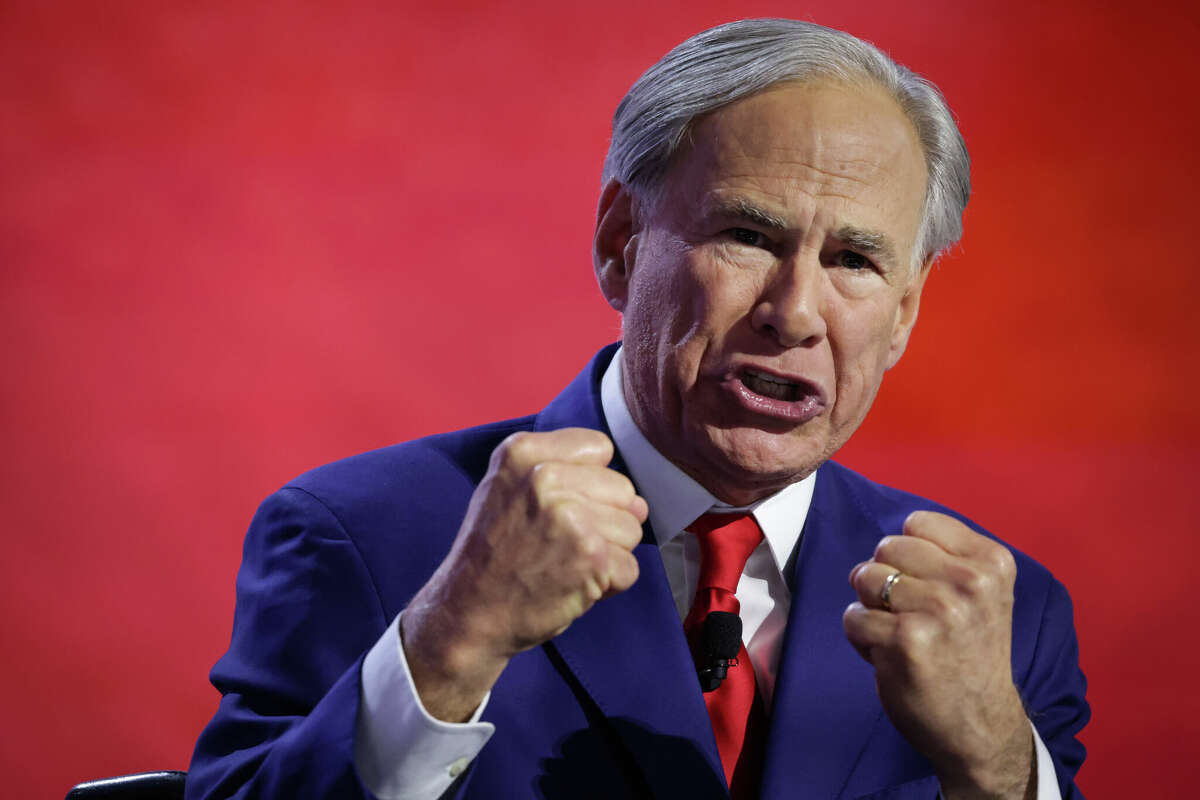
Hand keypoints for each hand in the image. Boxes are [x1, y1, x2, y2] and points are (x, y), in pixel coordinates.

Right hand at [402, 428, 647, 721]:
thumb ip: (571, 475)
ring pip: (632, 529)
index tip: (556, 507)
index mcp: (522, 452)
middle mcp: (545, 476)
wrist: (468, 613)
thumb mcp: (509, 487)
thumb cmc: (494, 551)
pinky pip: (630, 568)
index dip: (588, 482)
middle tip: (559, 543)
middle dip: (603, 521)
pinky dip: (608, 585)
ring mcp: (570, 516)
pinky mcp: (590, 556)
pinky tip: (571, 585)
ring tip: (563, 563)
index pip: (599, 448)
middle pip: (623, 490)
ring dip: (607, 554)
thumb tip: (641, 504)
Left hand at [842, 511, 1034, 798]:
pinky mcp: (906, 640)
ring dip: (870, 608)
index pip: (917, 523)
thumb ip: (945, 557)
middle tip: (909, 614)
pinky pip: (853, 617)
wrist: (982, 726)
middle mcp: (970, 582)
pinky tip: (890, 655)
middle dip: (883, 579)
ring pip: (864, 578)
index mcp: (991, 562)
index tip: (927, 587)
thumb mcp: (982, 594)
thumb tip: (890, 538)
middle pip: (885, 548)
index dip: (907, 556)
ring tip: (900, 634)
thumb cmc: (969, 653)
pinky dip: (861, 637)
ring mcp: (939, 610)